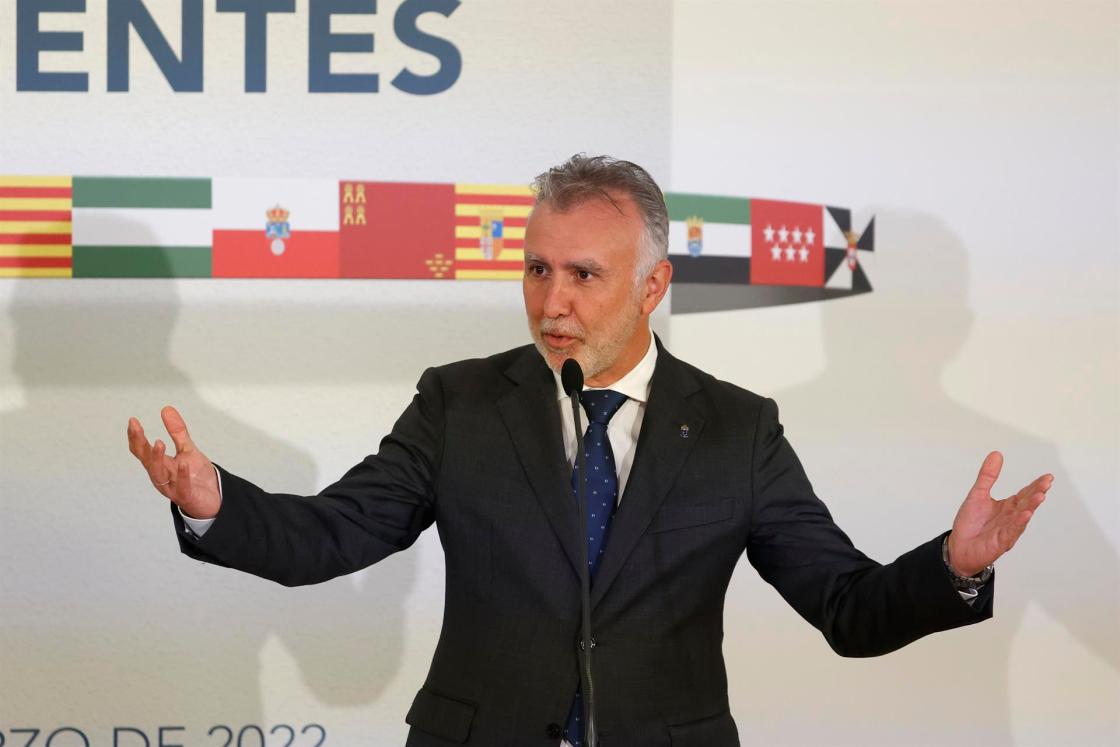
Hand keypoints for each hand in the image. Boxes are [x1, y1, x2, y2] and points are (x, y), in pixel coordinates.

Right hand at [127, 405, 220, 519]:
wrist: (214, 498)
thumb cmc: (196, 476)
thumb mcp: (188, 450)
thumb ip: (177, 432)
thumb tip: (166, 409)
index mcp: (160, 464)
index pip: (142, 450)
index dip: (136, 436)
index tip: (133, 420)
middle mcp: (161, 476)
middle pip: (146, 460)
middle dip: (140, 443)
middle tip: (136, 427)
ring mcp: (172, 487)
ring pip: (159, 474)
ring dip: (157, 459)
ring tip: (158, 443)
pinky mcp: (186, 496)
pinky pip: (182, 487)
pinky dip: (181, 476)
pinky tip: (183, 464)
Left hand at [947, 451, 1051, 576]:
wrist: (959, 546)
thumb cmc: (970, 522)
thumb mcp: (977, 494)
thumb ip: (988, 476)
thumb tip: (997, 454)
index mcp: (1008, 506)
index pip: (1025, 493)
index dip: (1036, 485)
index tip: (1048, 477)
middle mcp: (1012, 517)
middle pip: (1027, 503)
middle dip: (1037, 493)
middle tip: (1047, 483)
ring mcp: (1008, 530)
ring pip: (1022, 517)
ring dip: (1031, 507)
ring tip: (1040, 496)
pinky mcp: (1001, 542)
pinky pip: (1011, 531)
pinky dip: (1018, 523)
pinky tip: (1025, 514)